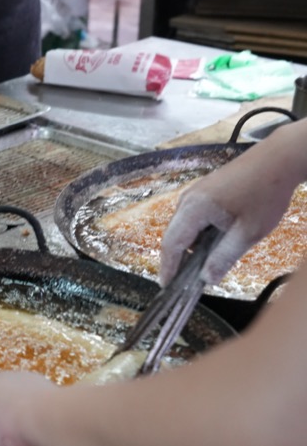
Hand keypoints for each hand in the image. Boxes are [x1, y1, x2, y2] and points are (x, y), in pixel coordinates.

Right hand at [159, 143, 302, 285]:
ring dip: (189, 246)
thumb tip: (206, 279)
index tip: (167, 286)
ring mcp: (195, 193)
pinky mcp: (204, 190)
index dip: (168, 267)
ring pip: (183, 226)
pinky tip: (212, 242)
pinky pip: (192, 216)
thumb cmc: (265, 193)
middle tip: (184, 281)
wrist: (278, 158)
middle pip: (174, 235)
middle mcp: (188, 199)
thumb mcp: (248, 232)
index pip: (172, 244)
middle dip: (177, 259)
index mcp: (193, 209)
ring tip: (201, 264)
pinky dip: (197, 233)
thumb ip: (224, 257)